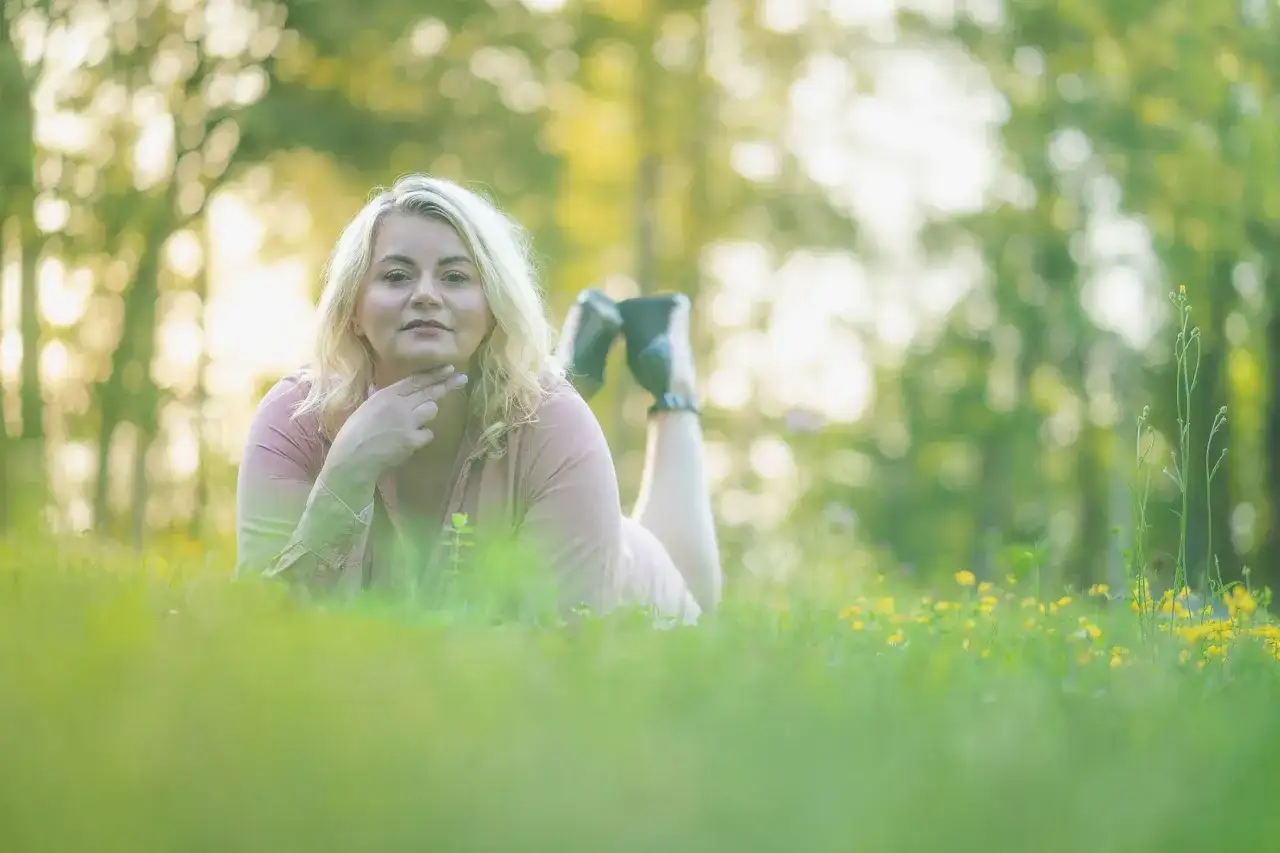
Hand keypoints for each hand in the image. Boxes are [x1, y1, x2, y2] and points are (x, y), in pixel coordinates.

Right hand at [324, 365, 468, 488]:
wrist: (352, 459)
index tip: (450, 368)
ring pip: (432, 410)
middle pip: (429, 392)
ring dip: (428, 413)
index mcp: (386, 395)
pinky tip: (411, 439)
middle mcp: (400, 405)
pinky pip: (428, 433)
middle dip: (447, 384)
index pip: (416, 380)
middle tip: (461, 379)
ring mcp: (408, 423)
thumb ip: (379, 397)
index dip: (434, 374)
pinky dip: (423, 435)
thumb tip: (383, 388)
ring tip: (415, 420)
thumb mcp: (365, 407)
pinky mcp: (413, 441)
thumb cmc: (354, 433)